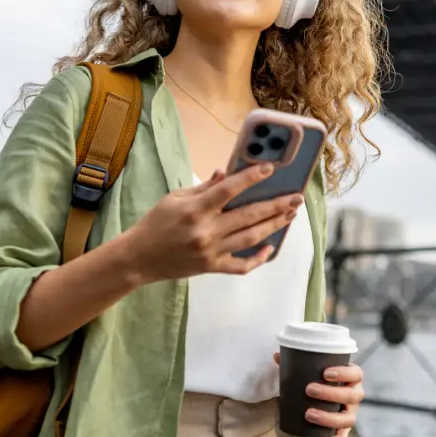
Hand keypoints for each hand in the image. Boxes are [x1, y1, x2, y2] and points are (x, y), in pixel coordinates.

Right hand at [126, 164, 302, 282]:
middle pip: (249, 215)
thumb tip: (226, 174)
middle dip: (276, 205)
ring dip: (274, 225)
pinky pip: (241, 266)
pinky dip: (258, 258)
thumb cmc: (156, 223)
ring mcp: (211, 251)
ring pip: (251, 238)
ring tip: (290, 214)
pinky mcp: (212, 267)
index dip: (251, 178)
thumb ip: (203, 188)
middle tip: (296, 197)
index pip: (229, 190)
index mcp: (195, 209)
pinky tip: (270, 247)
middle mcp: (206, 231)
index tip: (270, 169)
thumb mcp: (174, 198)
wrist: (139, 258)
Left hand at [273, 353, 363, 436]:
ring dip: (328, 418)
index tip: (325, 373)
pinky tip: (316, 436)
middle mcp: (354, 396)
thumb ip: (296, 362)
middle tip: (309, 390)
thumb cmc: (317, 379)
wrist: (319, 396)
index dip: (344, 373)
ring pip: (348, 419)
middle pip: (352, 396)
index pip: (356, 374)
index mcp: (351, 378)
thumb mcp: (311, 369)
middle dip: (331, 394)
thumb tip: (276, 356)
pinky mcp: (343, 430)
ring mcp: (350, 414)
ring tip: (308, 414)